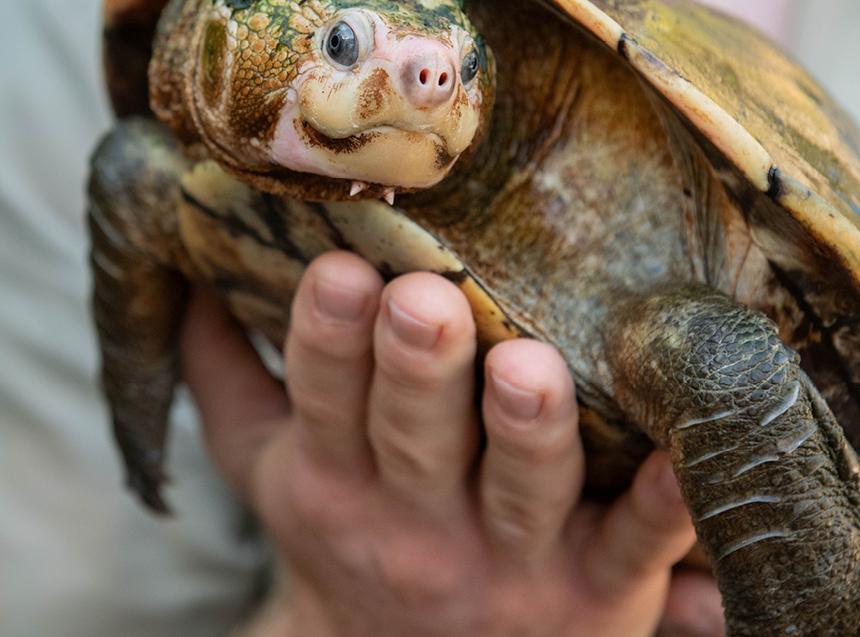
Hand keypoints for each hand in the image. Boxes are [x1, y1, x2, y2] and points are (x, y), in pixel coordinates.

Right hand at [180, 251, 697, 636]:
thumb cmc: (343, 541)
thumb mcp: (267, 469)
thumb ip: (224, 378)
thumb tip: (181, 274)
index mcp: (337, 479)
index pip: (325, 398)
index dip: (328, 336)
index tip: (340, 267)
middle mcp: (419, 520)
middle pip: (417, 438)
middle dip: (417, 368)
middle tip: (423, 301)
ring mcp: (513, 559)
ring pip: (523, 487)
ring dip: (526, 427)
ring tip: (527, 365)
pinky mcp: (597, 591)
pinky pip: (638, 541)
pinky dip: (662, 502)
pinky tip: (678, 452)